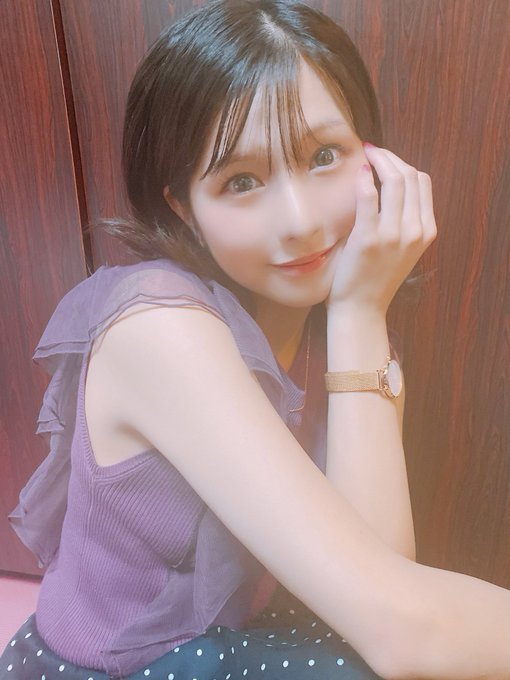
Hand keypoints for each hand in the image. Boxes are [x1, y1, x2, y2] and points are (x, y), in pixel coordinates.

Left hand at [326, 144, 436, 314]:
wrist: (362, 309)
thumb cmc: (375, 279)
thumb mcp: (402, 250)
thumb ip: (404, 222)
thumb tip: (391, 188)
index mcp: (426, 232)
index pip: (423, 182)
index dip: (404, 163)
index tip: (386, 158)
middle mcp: (415, 231)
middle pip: (410, 176)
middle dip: (391, 156)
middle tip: (372, 150)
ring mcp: (393, 234)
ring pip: (394, 180)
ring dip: (378, 160)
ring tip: (365, 154)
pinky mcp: (369, 238)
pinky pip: (369, 196)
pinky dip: (364, 177)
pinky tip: (358, 171)